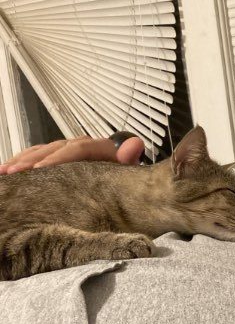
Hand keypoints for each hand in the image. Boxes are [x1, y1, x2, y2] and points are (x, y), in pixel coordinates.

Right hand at [0, 136, 144, 174]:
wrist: (125, 179)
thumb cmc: (126, 179)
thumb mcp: (131, 172)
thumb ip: (129, 158)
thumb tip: (134, 144)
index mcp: (100, 147)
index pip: (77, 148)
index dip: (58, 158)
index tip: (40, 170)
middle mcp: (82, 145)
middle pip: (54, 149)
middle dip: (33, 160)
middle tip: (14, 172)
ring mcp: (68, 150)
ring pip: (42, 151)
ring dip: (22, 160)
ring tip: (5, 172)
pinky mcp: (57, 158)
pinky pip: (37, 156)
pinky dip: (21, 162)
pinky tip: (5, 170)